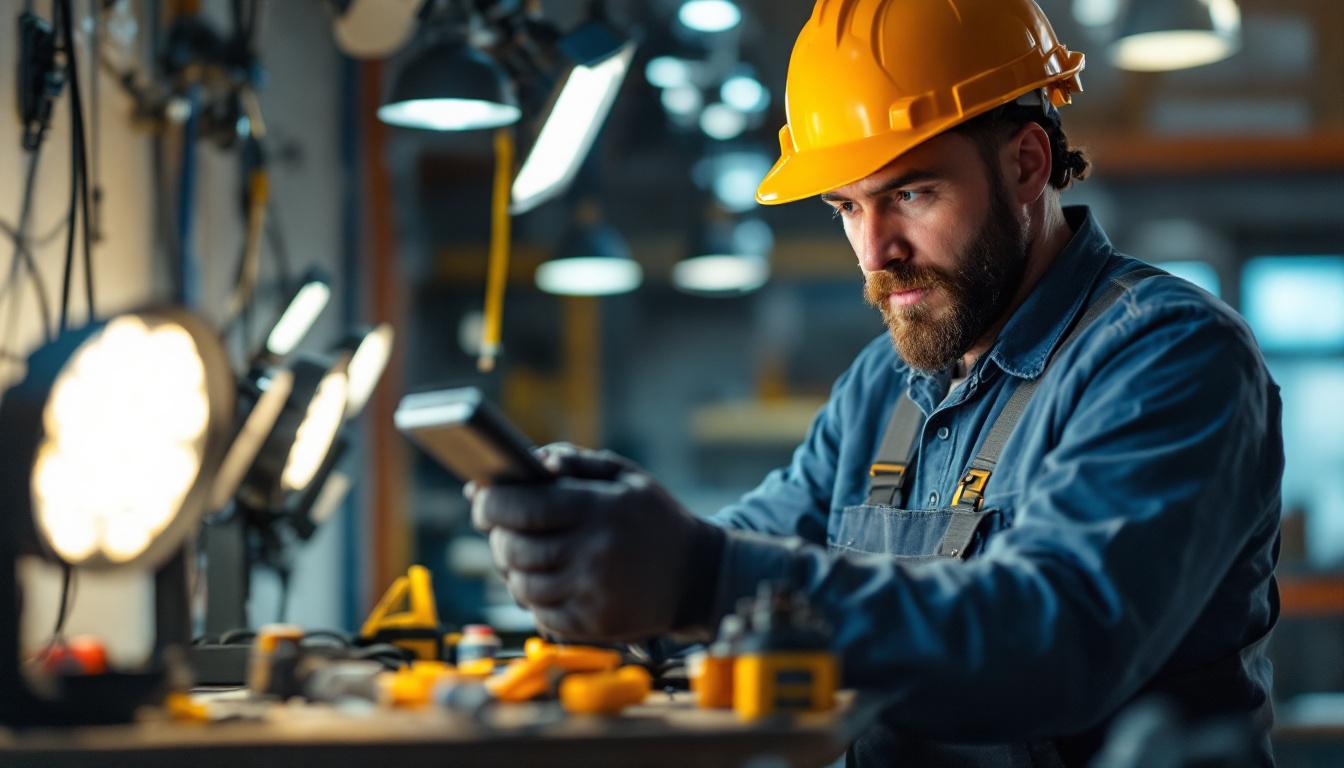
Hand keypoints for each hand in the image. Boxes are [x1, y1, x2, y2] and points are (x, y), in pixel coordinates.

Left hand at [469, 444, 722, 641]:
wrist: (699, 576)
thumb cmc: (654, 519)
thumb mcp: (626, 477)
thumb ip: (576, 461)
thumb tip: (530, 463)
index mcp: (600, 510)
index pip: (524, 507)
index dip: (491, 502)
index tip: (480, 498)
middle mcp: (594, 553)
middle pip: (515, 549)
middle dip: (496, 536)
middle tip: (497, 527)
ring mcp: (592, 593)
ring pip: (521, 584)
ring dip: (510, 568)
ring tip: (519, 554)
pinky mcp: (592, 624)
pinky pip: (539, 613)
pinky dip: (531, 596)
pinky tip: (542, 579)